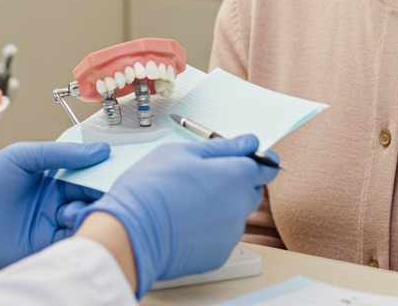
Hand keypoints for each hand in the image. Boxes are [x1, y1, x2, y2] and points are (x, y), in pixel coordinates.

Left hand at [0, 141, 108, 276]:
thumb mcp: (21, 157)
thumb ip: (59, 154)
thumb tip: (99, 150)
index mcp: (52, 177)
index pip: (87, 173)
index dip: (104, 170)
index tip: (122, 166)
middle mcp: (55, 201)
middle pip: (91, 197)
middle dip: (105, 193)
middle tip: (119, 189)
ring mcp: (51, 224)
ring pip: (86, 219)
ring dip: (92, 213)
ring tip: (85, 206)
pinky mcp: (46, 247)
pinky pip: (73, 241)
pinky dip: (81, 233)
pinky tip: (78, 223)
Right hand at [77, 134, 279, 296]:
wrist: (131, 232)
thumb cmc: (152, 186)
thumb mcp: (183, 152)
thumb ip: (223, 147)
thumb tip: (250, 142)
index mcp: (236, 175)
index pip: (266, 168)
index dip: (254, 162)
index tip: (242, 161)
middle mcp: (242, 206)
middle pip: (251, 192)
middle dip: (235, 185)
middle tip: (202, 181)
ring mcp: (232, 234)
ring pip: (234, 215)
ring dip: (220, 208)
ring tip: (186, 204)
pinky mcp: (219, 256)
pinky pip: (220, 237)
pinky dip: (208, 230)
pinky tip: (183, 224)